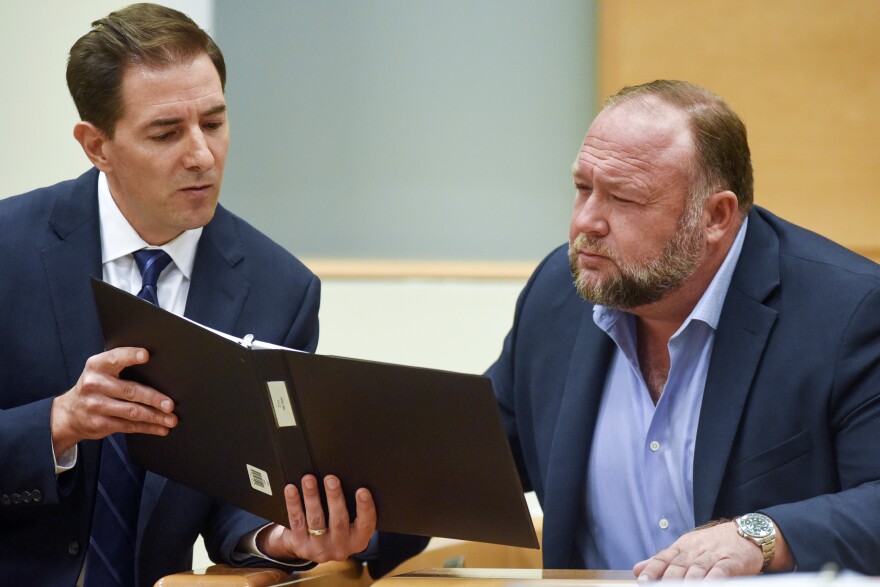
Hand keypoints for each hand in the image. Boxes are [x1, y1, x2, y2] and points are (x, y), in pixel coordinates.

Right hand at [51, 347, 177, 454]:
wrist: (68, 414)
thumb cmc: (94, 387)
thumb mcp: (99, 371)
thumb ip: (119, 365)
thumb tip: (157, 367)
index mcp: (96, 366)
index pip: (115, 358)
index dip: (130, 356)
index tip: (146, 355)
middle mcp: (95, 385)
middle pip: (129, 391)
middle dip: (153, 398)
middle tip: (170, 404)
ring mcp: (96, 406)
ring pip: (132, 412)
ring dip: (155, 417)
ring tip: (171, 419)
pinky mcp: (100, 424)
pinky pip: (129, 426)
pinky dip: (148, 428)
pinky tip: (161, 428)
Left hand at [255, 474, 376, 562]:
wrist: (311, 548)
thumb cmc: (337, 526)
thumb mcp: (351, 523)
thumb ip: (353, 508)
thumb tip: (350, 478)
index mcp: (358, 540)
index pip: (366, 524)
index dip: (366, 508)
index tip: (362, 490)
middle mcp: (340, 548)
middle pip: (339, 521)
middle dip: (335, 497)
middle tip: (331, 479)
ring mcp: (320, 548)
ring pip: (316, 520)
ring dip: (312, 497)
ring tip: (309, 479)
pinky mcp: (301, 545)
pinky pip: (297, 521)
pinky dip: (294, 503)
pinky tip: (291, 489)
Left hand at [633, 522, 761, 579]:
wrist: (746, 533)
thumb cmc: (713, 544)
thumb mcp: (686, 547)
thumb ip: (663, 560)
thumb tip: (638, 569)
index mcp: (682, 546)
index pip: (663, 558)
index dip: (652, 570)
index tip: (642, 581)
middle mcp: (695, 550)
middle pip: (678, 566)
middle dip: (668, 580)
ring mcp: (713, 555)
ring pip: (696, 569)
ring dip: (688, 582)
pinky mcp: (731, 562)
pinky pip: (720, 572)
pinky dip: (712, 580)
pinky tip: (706, 585)